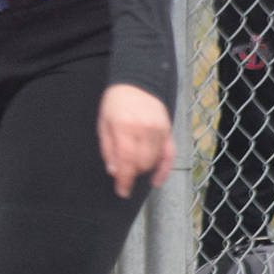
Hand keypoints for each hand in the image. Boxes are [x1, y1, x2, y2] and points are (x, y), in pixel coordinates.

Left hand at [97, 83, 173, 198]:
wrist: (136, 83)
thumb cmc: (115, 103)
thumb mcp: (104, 124)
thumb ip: (108, 149)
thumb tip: (114, 171)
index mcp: (124, 127)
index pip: (126, 160)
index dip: (124, 179)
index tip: (122, 190)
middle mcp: (144, 128)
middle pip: (141, 163)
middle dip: (132, 173)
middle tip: (124, 175)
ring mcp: (158, 129)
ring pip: (153, 161)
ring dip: (143, 169)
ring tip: (134, 167)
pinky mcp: (167, 130)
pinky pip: (169, 155)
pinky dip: (164, 170)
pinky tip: (156, 180)